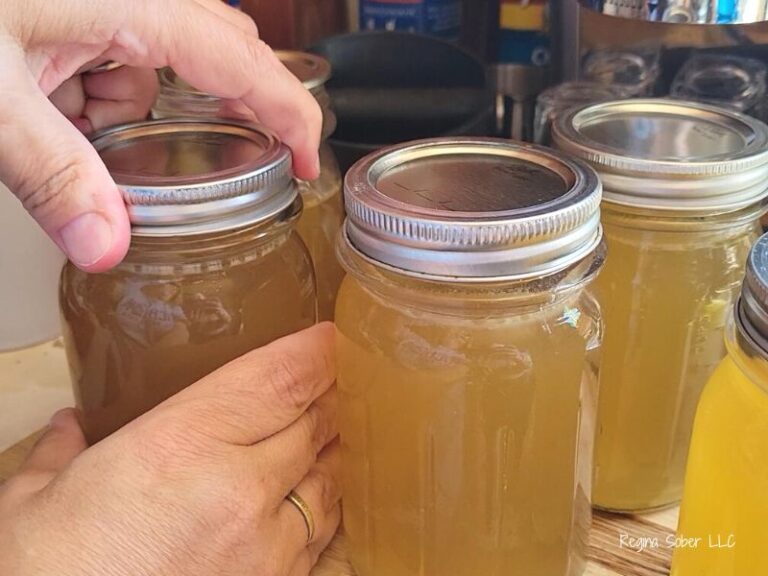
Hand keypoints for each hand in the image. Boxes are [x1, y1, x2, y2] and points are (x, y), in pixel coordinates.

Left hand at [0, 0, 321, 271]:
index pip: (243, 61)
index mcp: (133, 0)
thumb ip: (50, 173)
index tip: (307, 163)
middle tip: (198, 163)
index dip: (288, 114)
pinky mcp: (73, 6)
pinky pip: (107, 52)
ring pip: (148, 62)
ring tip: (66, 124)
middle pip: (211, 56)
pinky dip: (88, 88)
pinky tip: (49, 99)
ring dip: (120, 107)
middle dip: (204, 114)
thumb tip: (107, 248)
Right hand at [0, 324, 339, 575]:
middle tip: (338, 375)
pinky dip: (327, 505)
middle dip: (330, 395)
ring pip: (328, 478)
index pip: (277, 380)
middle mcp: (237, 490)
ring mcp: (266, 547)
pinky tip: (321, 494)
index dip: (315, 352)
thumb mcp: (32, 504)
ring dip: (336, 447)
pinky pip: (323, 535)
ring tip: (338, 427)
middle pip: (313, 423)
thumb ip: (62, 454)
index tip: (330, 336)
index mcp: (180, 446)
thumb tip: (69, 427)